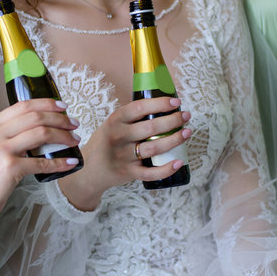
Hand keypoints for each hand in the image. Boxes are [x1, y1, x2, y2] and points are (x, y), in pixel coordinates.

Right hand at [0, 98, 80, 256]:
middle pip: (35, 117)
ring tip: (74, 140)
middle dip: (60, 119)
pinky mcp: (9, 168)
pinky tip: (70, 163)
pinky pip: (42, 162)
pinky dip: (60, 162)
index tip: (62, 106)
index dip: (46, 103)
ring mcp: (1, 150)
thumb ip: (7, 136)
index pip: (23, 106)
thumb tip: (37, 130)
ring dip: (63, 136)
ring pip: (41, 134)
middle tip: (74, 124)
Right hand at [60, 97, 191, 210]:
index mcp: (115, 121)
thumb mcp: (112, 124)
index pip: (139, 108)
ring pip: (154, 148)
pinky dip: (166, 169)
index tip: (175, 102)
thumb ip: (131, 117)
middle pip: (151, 127)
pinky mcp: (129, 173)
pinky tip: (179, 162)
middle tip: (185, 116)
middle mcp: (119, 137)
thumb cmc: (107, 142)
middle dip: (173, 120)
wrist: (89, 170)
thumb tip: (162, 104)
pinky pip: (151, 173)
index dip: (160, 103)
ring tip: (187, 132)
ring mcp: (124, 156)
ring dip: (174, 140)